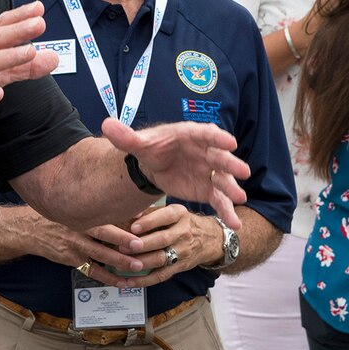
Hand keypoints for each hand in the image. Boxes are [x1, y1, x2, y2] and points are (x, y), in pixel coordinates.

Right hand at [17, 210, 152, 273]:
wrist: (30, 229)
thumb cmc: (59, 215)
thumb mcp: (77, 206)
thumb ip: (101, 209)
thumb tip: (133, 211)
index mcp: (83, 211)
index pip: (107, 213)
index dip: (125, 216)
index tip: (143, 219)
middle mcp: (80, 227)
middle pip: (105, 233)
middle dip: (124, 240)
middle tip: (141, 246)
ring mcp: (76, 244)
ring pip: (101, 254)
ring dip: (120, 262)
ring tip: (138, 267)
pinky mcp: (72, 259)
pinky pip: (93, 270)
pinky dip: (108, 277)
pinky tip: (121, 282)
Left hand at [100, 117, 248, 228]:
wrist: (153, 166)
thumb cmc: (151, 149)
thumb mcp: (137, 144)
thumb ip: (125, 137)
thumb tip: (106, 125)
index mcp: (190, 135)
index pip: (206, 134)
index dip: (217, 138)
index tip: (229, 142)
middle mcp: (205, 152)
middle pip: (220, 157)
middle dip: (231, 164)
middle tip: (242, 172)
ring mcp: (209, 171)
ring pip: (223, 180)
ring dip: (232, 189)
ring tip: (240, 199)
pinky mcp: (207, 189)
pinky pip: (219, 200)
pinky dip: (227, 211)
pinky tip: (235, 224)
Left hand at [105, 204, 222, 288]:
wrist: (209, 238)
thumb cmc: (183, 222)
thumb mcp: (173, 211)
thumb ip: (152, 212)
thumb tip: (129, 213)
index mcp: (180, 214)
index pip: (166, 217)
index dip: (149, 222)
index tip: (133, 227)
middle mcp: (183, 232)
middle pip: (162, 240)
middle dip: (142, 245)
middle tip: (123, 247)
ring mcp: (183, 251)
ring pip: (161, 259)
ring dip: (140, 263)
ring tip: (123, 264)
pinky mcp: (180, 267)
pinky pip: (161, 275)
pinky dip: (144, 280)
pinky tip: (129, 281)